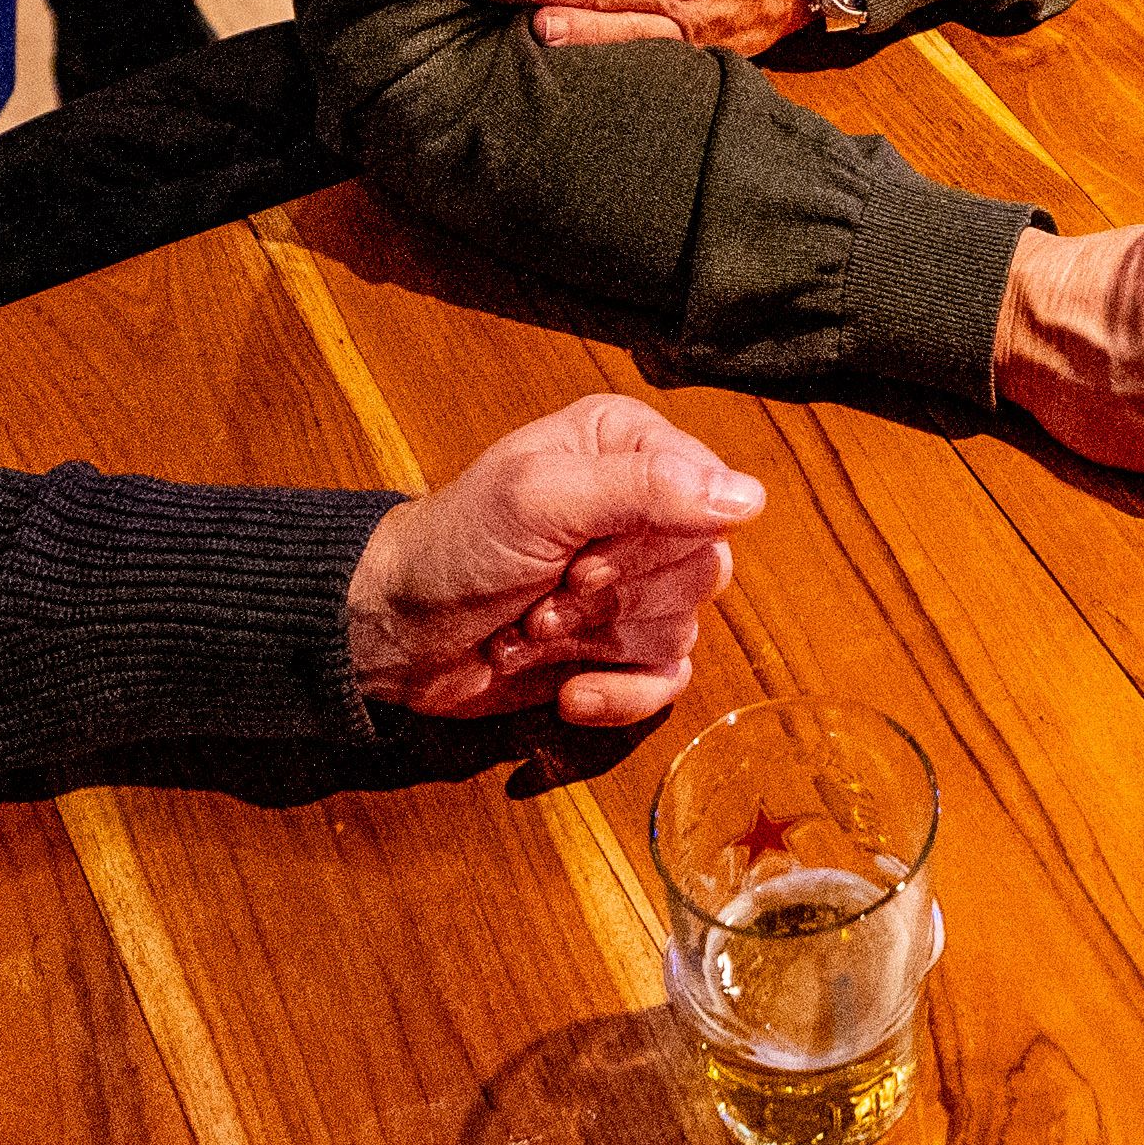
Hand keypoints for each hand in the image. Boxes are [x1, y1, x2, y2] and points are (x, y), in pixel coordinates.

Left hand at [342, 392, 765, 727]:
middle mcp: (643, 511)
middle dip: (616, 597)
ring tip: (534, 626)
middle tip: (552, 591)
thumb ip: (644, 489)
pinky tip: (569, 691)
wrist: (395, 632)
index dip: (652, 543)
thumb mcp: (540, 498)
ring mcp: (634, 584)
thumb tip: (748, 499)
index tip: (584, 558)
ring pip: (681, 626)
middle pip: (700, 569)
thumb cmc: (455, 545)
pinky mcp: (621, 650)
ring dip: (597, 641)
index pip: (709, 500)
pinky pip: (667, 682)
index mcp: (630, 449)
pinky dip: (617, 695)